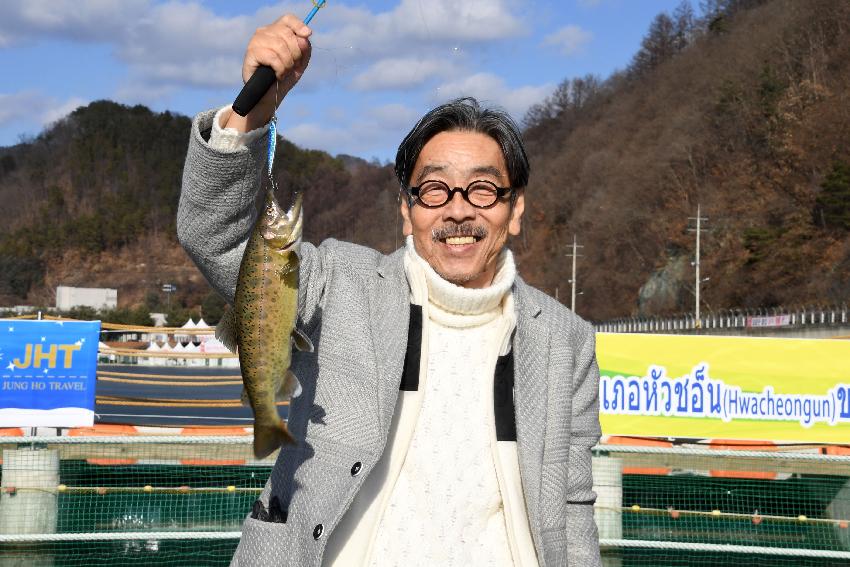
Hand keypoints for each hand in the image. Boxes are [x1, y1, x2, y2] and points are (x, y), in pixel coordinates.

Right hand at [225, 14, 312, 131]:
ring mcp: (256, 42)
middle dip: (296, 53)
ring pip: (279, 45)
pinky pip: (272, 56)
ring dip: (287, 63)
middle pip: (286, 33)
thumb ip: (304, 49)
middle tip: (292, 66)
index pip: (288, 19)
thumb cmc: (284, 76)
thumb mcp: (300, 62)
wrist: (270, 96)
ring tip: (284, 72)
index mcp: (276, 31)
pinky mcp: (250, 54)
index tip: (308, 35)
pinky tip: (278, 75)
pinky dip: (279, 68)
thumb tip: (304, 38)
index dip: (299, 25)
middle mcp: (264, 32)